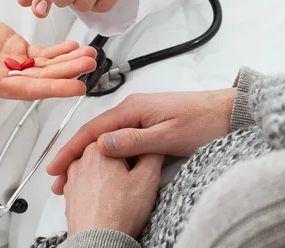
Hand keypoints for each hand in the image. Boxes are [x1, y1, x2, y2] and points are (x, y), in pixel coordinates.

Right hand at [0, 0, 96, 102]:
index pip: (28, 89)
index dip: (53, 88)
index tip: (76, 87)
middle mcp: (6, 77)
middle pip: (43, 77)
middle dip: (68, 72)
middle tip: (90, 64)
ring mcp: (13, 62)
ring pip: (46, 65)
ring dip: (69, 61)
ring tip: (90, 55)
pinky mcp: (16, 47)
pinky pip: (41, 52)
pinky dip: (59, 50)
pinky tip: (74, 46)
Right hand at [48, 89, 234, 193]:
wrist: (228, 111)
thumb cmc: (204, 121)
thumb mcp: (168, 136)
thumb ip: (134, 141)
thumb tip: (102, 145)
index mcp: (133, 108)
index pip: (92, 130)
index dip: (71, 150)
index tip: (56, 167)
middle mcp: (132, 108)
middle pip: (94, 132)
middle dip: (73, 155)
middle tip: (59, 177)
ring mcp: (139, 113)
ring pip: (104, 135)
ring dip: (86, 154)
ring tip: (73, 174)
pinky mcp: (147, 121)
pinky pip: (118, 135)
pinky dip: (103, 150)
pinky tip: (99, 162)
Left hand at [63, 143, 163, 238]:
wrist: (98, 242)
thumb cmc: (119, 213)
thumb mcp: (148, 178)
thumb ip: (153, 153)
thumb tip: (154, 145)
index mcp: (98, 148)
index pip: (120, 138)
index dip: (135, 150)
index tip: (141, 163)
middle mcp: (80, 160)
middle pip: (106, 152)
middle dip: (121, 163)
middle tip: (134, 180)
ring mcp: (71, 178)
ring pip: (95, 168)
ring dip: (108, 176)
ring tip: (122, 194)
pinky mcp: (69, 196)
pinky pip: (86, 185)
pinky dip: (97, 190)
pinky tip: (108, 201)